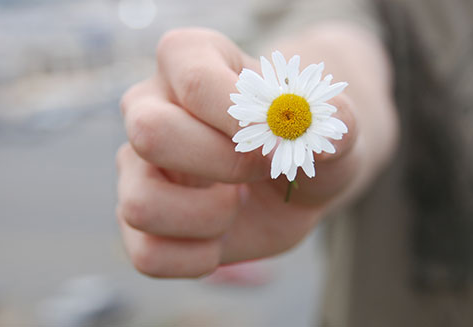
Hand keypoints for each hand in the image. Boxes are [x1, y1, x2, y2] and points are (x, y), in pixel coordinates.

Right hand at [116, 28, 357, 277]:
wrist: (293, 182)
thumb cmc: (303, 142)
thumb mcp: (334, 129)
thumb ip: (337, 122)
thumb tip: (313, 129)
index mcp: (188, 58)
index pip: (196, 82)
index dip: (244, 122)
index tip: (279, 139)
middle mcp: (147, 106)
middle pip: (150, 134)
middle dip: (225, 164)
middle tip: (262, 168)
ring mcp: (134, 165)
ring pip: (139, 204)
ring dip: (209, 218)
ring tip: (236, 202)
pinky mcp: (136, 220)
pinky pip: (147, 255)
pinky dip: (197, 257)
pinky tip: (220, 236)